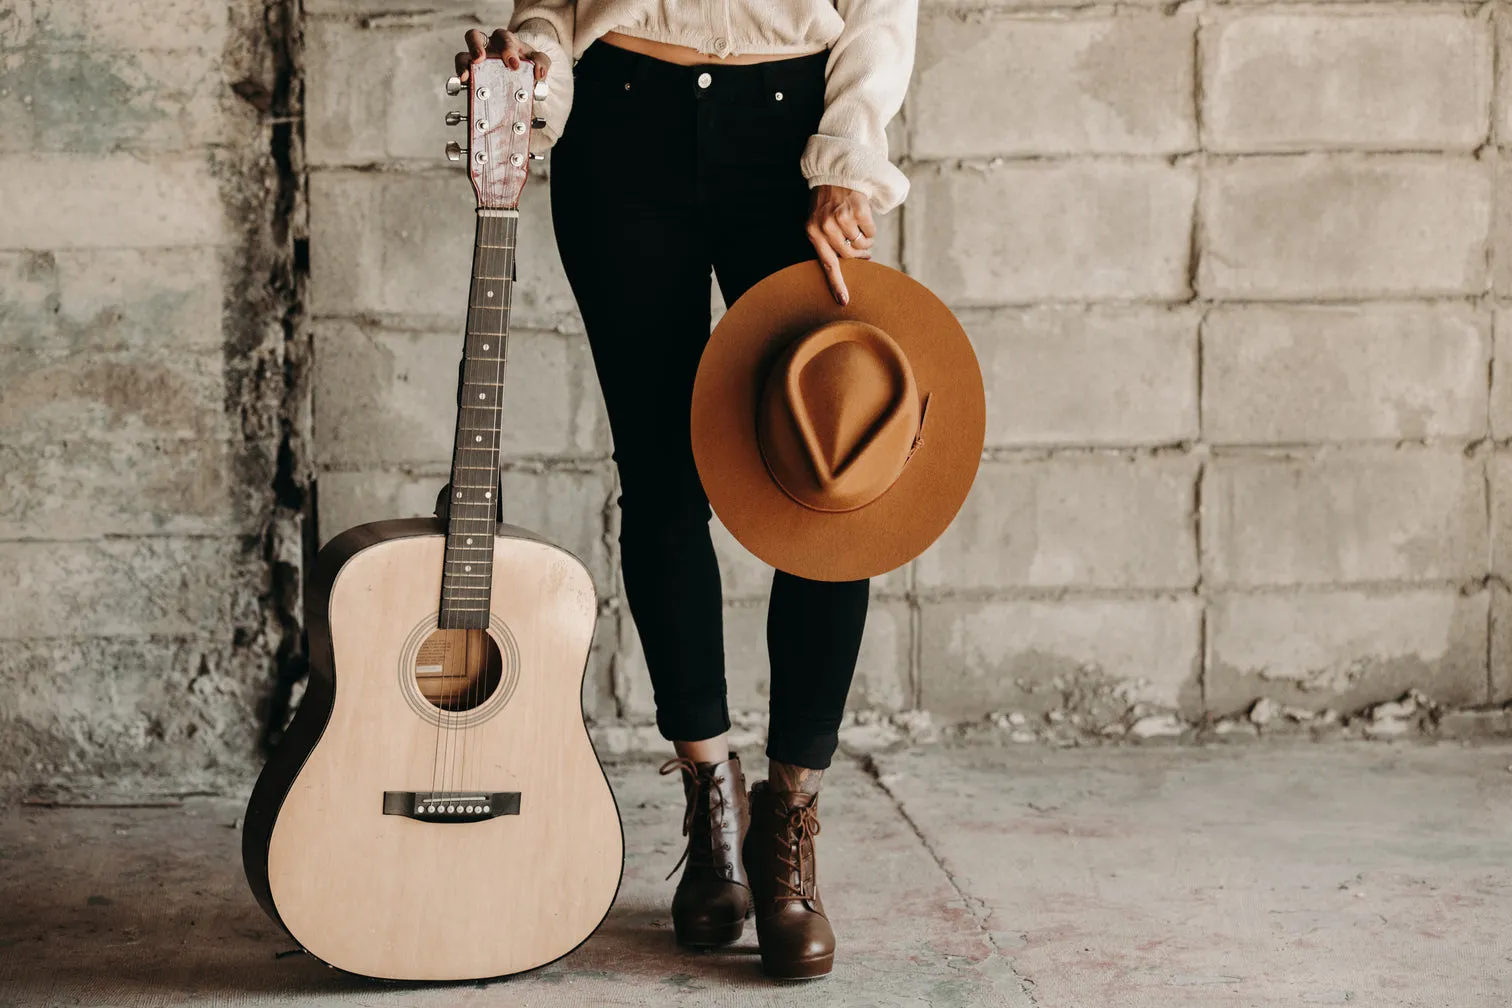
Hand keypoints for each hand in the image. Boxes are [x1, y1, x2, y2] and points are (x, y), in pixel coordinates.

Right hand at [454, 28, 551, 84]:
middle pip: (475, 37)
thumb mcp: (537, 60)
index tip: (514, 65)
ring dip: (463, 65)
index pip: (504, 39)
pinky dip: (460, 78)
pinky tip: (463, 84)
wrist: (521, 71)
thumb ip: (541, 63)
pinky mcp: (470, 73)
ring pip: (462, 55)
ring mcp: (475, 60)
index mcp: (505, 41)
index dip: (507, 50)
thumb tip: (539, 73)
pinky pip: (461, 73)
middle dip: (476, 47)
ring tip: (466, 76)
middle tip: (480, 59)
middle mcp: (487, 46)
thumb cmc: (526, 62)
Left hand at [806, 184, 874, 306]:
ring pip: (861, 245)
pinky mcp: (858, 209)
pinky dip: (871, 230)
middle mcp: (825, 226)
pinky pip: (870, 232)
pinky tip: (864, 220)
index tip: (844, 301)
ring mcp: (842, 217)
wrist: (834, 172)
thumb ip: (826, 242)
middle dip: (857, 254)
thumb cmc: (826, 202)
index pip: (827, 263)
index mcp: (813, 232)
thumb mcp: (817, 221)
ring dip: (865, 242)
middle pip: (848, 255)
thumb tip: (849, 263)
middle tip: (862, 248)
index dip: (836, 283)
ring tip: (861, 232)